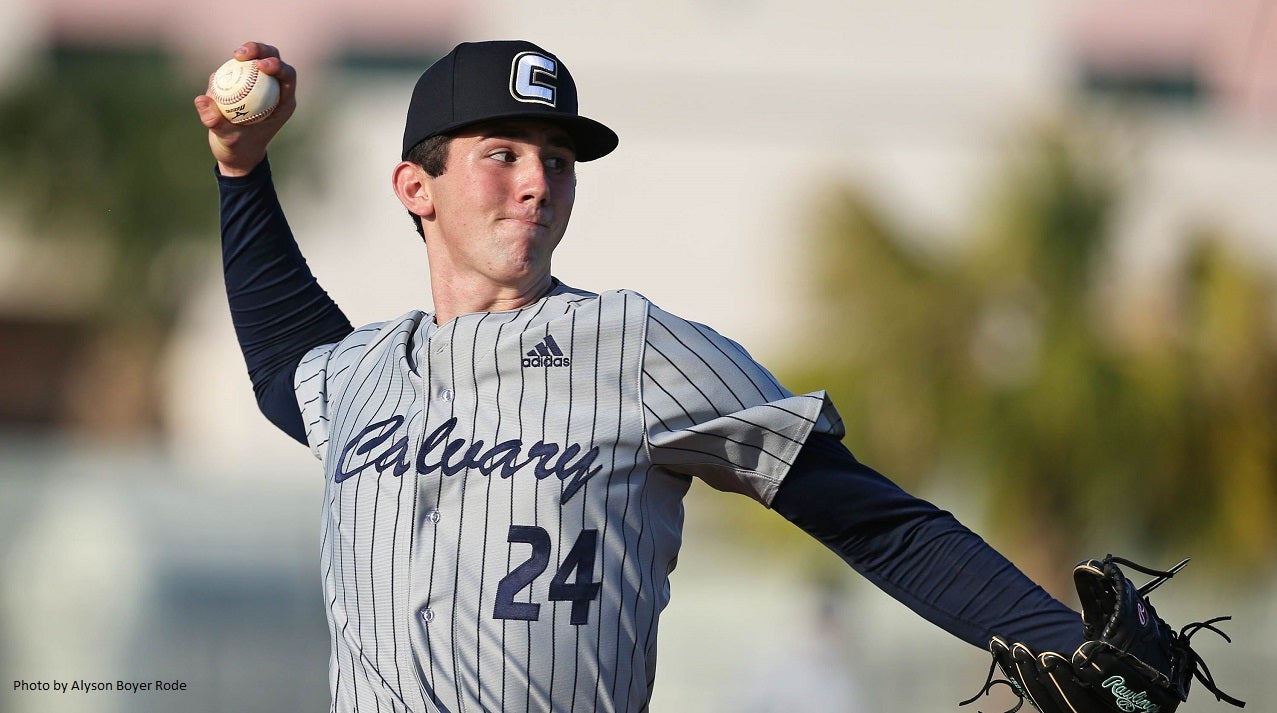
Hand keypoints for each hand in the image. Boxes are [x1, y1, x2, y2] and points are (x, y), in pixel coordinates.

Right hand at [193, 42, 296, 176]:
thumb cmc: (238, 150)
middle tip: (240, 54)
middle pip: (273, 59)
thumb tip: (201, 100)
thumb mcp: (227, 139)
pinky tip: (217, 79)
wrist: (235, 156)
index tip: (260, 65)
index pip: (287, 76)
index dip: (277, 65)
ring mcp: (259, 86)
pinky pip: (237, 70)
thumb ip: (216, 121)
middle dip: (259, 50)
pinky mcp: (244, 85)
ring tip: (233, 58)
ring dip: (245, 54)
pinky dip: (228, 70)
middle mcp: (274, 90)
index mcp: (283, 103)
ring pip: (255, 60)